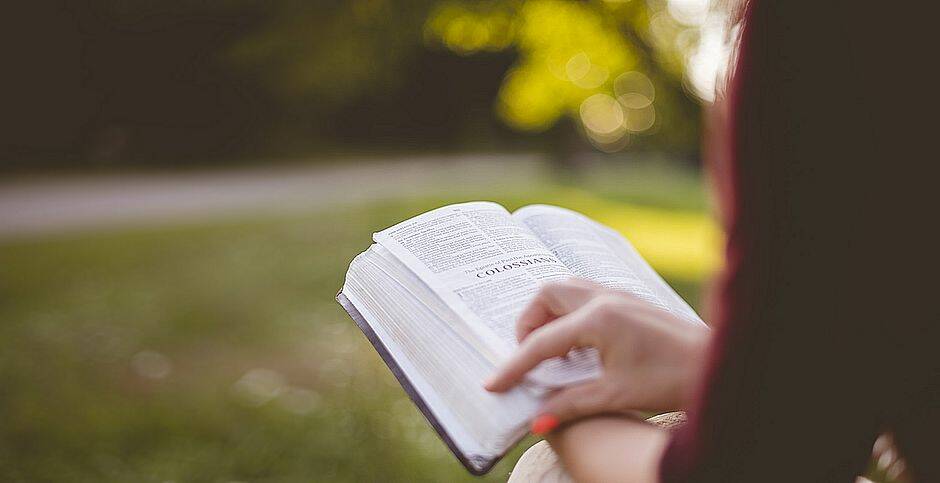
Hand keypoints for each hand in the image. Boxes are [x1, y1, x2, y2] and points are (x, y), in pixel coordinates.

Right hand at [484, 279, 708, 428]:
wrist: (718, 365)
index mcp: (598, 319)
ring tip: (552, 351)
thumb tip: (536, 422)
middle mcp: (605, 298)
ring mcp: (618, 295)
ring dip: (549, 315)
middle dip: (528, 324)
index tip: (493, 384)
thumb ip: (570, 405)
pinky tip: (579, 346)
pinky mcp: (629, 301)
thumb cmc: (673, 379)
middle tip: (529, 358)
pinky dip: (570, 314)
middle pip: (546, 295)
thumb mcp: (616, 395)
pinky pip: (585, 295)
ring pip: (566, 289)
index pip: (541, 342)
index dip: (514, 366)